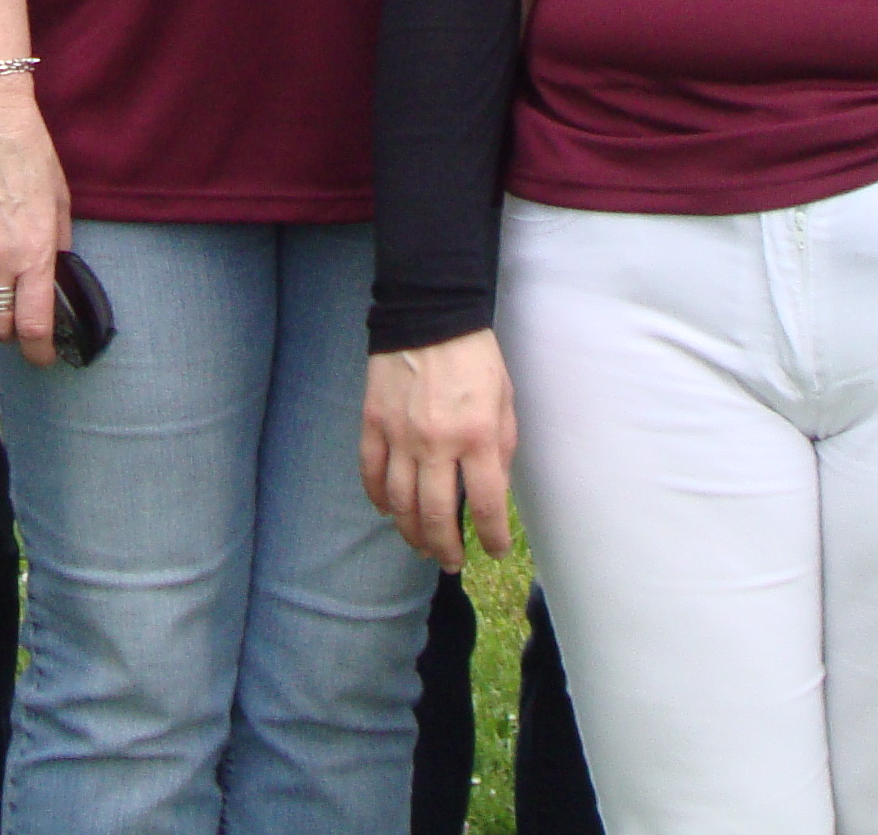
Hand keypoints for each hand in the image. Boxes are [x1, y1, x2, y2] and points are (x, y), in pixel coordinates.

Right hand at [360, 331, 516, 568]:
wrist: (429, 315)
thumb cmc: (475, 358)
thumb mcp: (505, 401)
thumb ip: (501, 450)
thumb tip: (492, 492)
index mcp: (478, 435)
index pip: (487, 504)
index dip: (492, 537)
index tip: (494, 551)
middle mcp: (438, 442)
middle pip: (437, 515)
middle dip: (446, 548)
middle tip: (450, 562)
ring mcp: (400, 434)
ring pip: (401, 503)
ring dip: (411, 533)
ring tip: (422, 546)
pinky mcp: (373, 422)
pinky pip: (372, 472)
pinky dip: (379, 498)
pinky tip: (389, 511)